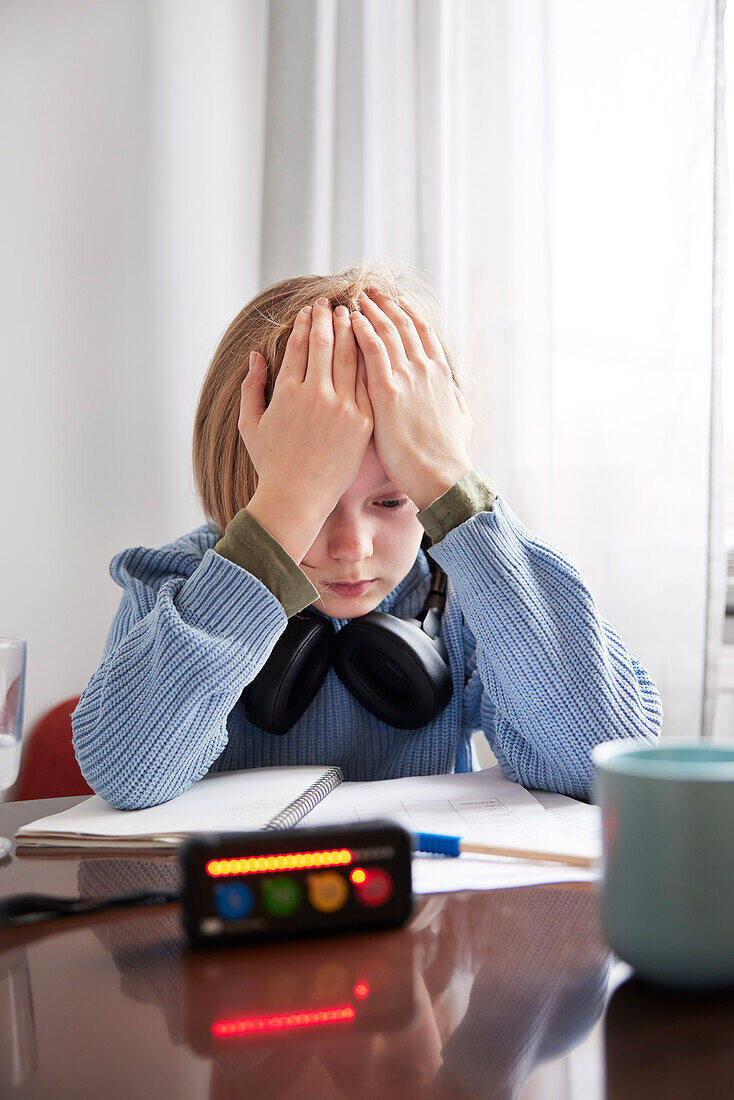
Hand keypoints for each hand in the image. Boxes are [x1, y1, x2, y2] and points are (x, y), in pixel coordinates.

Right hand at [238, 297, 373, 558]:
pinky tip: (372, 345)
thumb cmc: (271, 465)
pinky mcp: (363, 421)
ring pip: (350, 357)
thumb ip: (251, 387)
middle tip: (332, 303)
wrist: (298, 498)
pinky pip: (369, 382)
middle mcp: (315, 395)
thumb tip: (255, 355)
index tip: (310, 309)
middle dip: (328, 318)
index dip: (306, 323)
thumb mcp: (250, 424)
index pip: (300, 346)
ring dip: (351, 331)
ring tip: (352, 315)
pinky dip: (370, 359)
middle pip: (326, 344)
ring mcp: (342, 407)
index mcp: (287, 392)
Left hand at [350, 289, 473, 509]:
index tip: (396, 301)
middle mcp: (425, 369)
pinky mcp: (387, 390)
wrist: (441, 475)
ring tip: (356, 298)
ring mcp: (407, 377)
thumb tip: (455, 393)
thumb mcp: (462, 420)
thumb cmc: (449, 455)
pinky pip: (372, 350)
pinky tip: (350, 320)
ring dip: (370, 311)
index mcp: (441, 374)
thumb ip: (454, 400)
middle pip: (403, 324)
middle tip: (371, 290)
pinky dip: (362, 331)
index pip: (423, 332)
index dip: (408, 313)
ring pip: (386, 331)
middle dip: (385, 304)